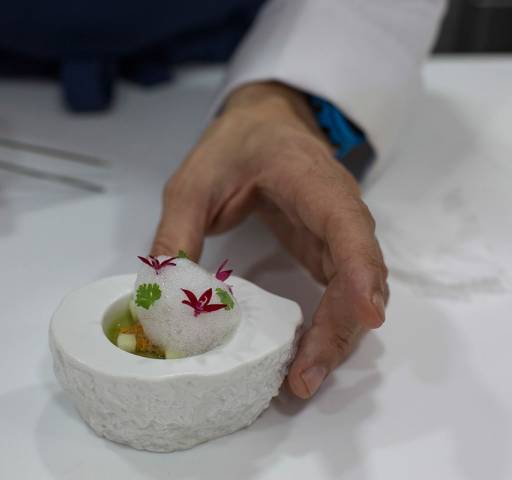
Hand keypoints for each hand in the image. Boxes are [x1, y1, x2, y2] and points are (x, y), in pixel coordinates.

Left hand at [152, 82, 387, 398]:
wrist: (264, 123)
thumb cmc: (235, 144)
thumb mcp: (192, 182)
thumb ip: (177, 232)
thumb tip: (164, 295)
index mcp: (310, 180)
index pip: (347, 226)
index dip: (360, 271)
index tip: (367, 314)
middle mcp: (338, 209)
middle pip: (358, 273)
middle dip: (340, 328)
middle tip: (305, 377)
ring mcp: (338, 232)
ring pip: (355, 289)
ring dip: (337, 335)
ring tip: (304, 377)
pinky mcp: (328, 250)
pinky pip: (341, 291)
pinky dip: (330, 324)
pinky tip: (307, 354)